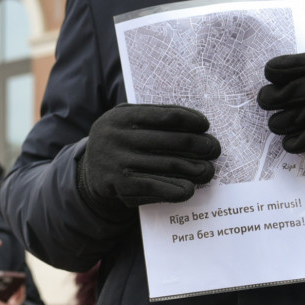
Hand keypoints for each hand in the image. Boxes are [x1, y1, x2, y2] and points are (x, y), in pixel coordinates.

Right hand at [78, 104, 220, 208]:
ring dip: (194, 169)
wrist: (90, 173)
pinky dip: (175, 189)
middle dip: (198, 145)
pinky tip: (190, 189)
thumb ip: (154, 118)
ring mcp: (116, 161)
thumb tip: (196, 123)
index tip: (205, 125)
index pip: (165, 115)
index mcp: (122, 116)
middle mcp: (117, 136)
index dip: (190, 120)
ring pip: (167, 165)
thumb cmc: (120, 143)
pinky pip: (154, 186)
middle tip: (214, 149)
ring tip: (208, 170)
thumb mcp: (127, 122)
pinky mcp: (118, 185)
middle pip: (170, 141)